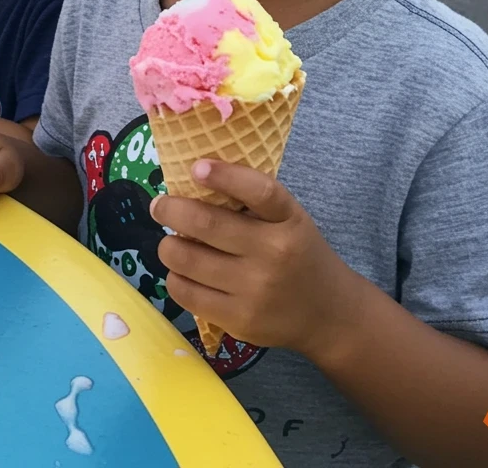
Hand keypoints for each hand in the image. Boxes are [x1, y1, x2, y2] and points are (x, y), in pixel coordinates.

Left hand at [151, 160, 354, 358]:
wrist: (328, 314)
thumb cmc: (298, 254)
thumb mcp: (289, 219)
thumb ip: (252, 201)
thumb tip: (193, 177)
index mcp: (288, 220)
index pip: (259, 191)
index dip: (224, 176)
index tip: (196, 167)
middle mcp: (273, 253)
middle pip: (207, 224)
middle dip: (171, 210)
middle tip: (159, 205)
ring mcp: (255, 290)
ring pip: (187, 259)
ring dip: (168, 246)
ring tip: (171, 242)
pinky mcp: (239, 320)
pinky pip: (186, 293)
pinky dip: (175, 277)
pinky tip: (182, 272)